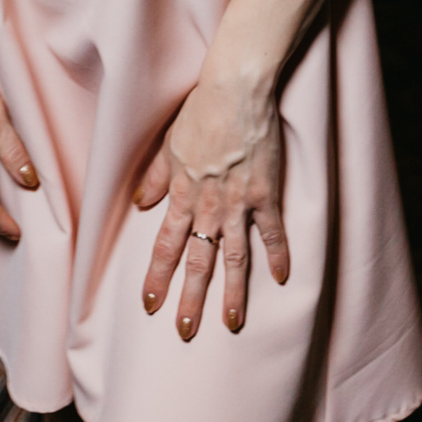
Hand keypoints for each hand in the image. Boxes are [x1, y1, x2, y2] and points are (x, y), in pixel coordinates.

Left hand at [135, 72, 288, 339]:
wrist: (236, 90)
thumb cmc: (200, 111)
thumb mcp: (169, 144)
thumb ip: (155, 177)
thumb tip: (139, 204)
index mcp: (183, 194)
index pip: (165, 245)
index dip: (157, 276)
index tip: (151, 304)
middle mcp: (209, 205)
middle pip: (198, 260)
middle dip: (190, 299)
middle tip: (185, 331)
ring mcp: (239, 202)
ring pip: (235, 257)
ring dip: (233, 293)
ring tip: (232, 323)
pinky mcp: (267, 194)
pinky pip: (273, 232)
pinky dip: (278, 255)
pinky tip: (282, 279)